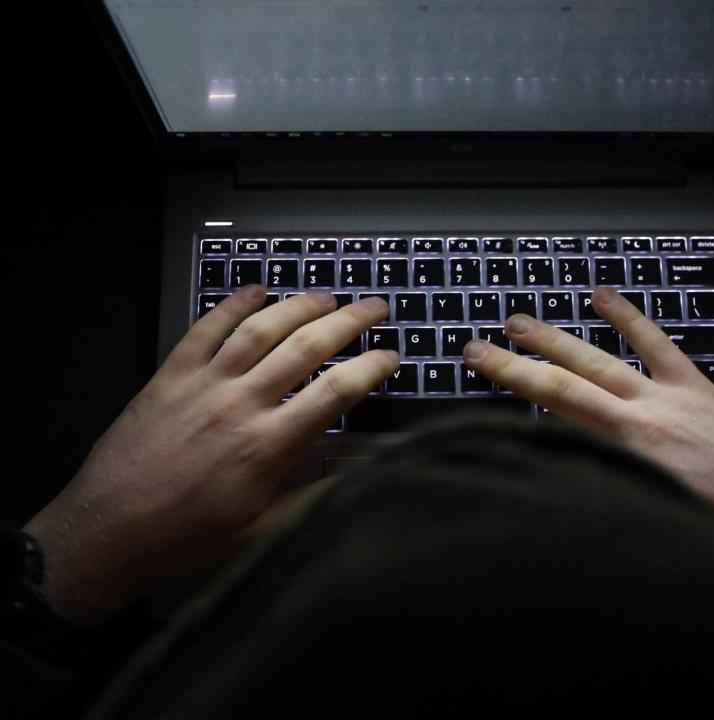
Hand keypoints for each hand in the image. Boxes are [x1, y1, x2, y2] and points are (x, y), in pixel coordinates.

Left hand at [24, 287, 397, 625]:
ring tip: (328, 296)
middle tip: (375, 307)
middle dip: (349, 322)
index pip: (336, 392)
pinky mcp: (168, 377)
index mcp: (268, 446)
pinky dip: (232, 304)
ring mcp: (202, 385)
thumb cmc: (185, 540)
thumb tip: (358, 476)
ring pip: (260, 329)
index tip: (392, 356)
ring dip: (299, 306)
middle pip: (305, 347)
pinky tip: (255, 291)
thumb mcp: (260, 533)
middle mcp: (241, 404)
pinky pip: (204, 329)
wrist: (105, 534)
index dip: (371, 368)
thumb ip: (312, 501)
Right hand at [463, 287, 713, 564]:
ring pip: (601, 358)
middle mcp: (641, 421)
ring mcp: (670, 397)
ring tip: (521, 320)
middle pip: (564, 382)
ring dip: (558, 338)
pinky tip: (604, 297)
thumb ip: (614, 494)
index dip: (509, 390)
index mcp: (629, 458)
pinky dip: (629, 318)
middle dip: (516, 363)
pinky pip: (656, 344)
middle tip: (478, 345)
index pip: (554, 415)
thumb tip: (571, 482)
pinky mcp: (699, 388)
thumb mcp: (662, 524)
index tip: (477, 374)